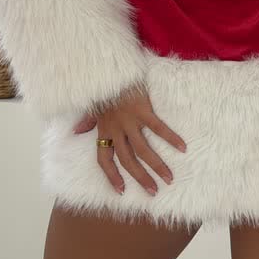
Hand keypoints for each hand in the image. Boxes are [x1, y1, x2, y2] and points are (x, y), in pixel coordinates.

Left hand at [72, 84, 186, 195]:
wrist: (110, 68)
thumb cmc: (104, 87)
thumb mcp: (92, 106)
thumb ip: (87, 121)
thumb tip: (76, 132)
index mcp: (104, 130)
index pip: (104, 159)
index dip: (111, 176)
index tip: (121, 191)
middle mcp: (116, 129)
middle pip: (127, 160)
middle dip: (140, 178)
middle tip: (154, 191)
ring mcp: (130, 120)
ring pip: (143, 150)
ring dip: (156, 166)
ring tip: (169, 178)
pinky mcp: (143, 110)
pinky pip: (158, 128)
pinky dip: (170, 138)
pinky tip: (182, 147)